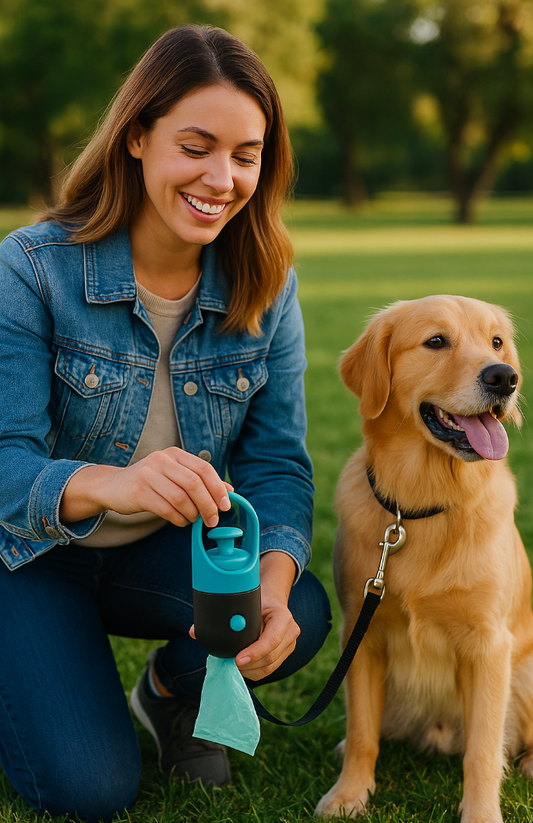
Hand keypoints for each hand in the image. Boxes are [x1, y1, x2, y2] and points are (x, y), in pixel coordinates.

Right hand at [60, 447, 232, 527]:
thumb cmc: (150, 482)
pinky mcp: (138, 491)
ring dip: (192, 514)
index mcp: (174, 454)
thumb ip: (199, 481)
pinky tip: (180, 522)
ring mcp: (148, 474)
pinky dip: (178, 519)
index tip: (225, 505)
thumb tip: (229, 491)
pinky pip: (166, 509)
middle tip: (212, 520)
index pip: (204, 469)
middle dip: (208, 505)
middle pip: (194, 484)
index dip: (218, 488)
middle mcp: (162, 460)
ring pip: (181, 498)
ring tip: (193, 520)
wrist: (112, 486)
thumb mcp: (174, 475)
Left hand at [235, 551, 299, 680]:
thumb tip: (194, 632)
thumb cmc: (256, 598)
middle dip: (248, 665)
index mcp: (283, 616)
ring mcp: (290, 644)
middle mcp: (291, 631)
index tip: (237, 659)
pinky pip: (269, 669)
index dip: (255, 652)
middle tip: (228, 665)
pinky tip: (241, 665)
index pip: (271, 639)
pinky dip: (253, 670)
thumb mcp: (243, 602)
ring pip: (269, 667)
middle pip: (270, 658)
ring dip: (249, 670)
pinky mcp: (285, 654)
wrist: (271, 598)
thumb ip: (222, 617)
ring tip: (232, 665)